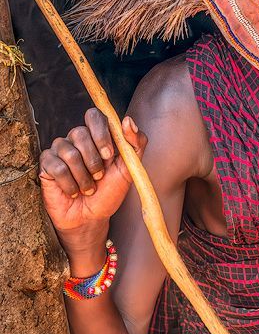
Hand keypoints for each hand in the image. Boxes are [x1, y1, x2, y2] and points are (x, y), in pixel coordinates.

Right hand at [39, 108, 146, 236]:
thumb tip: (128, 120)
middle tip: (99, 177)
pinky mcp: (47, 164)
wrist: (91, 218)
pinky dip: (70, 185)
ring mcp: (60, 150)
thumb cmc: (109, 193)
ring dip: (83, 177)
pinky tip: (74, 192)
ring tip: (88, 189)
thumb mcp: (129, 169)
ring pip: (69, 152)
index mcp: (97, 135)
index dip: (101, 133)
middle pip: (79, 133)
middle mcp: (77, 139)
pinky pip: (57, 167)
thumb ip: (136, 144)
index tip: (109, 155)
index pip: (94, 116)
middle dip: (93, 161)